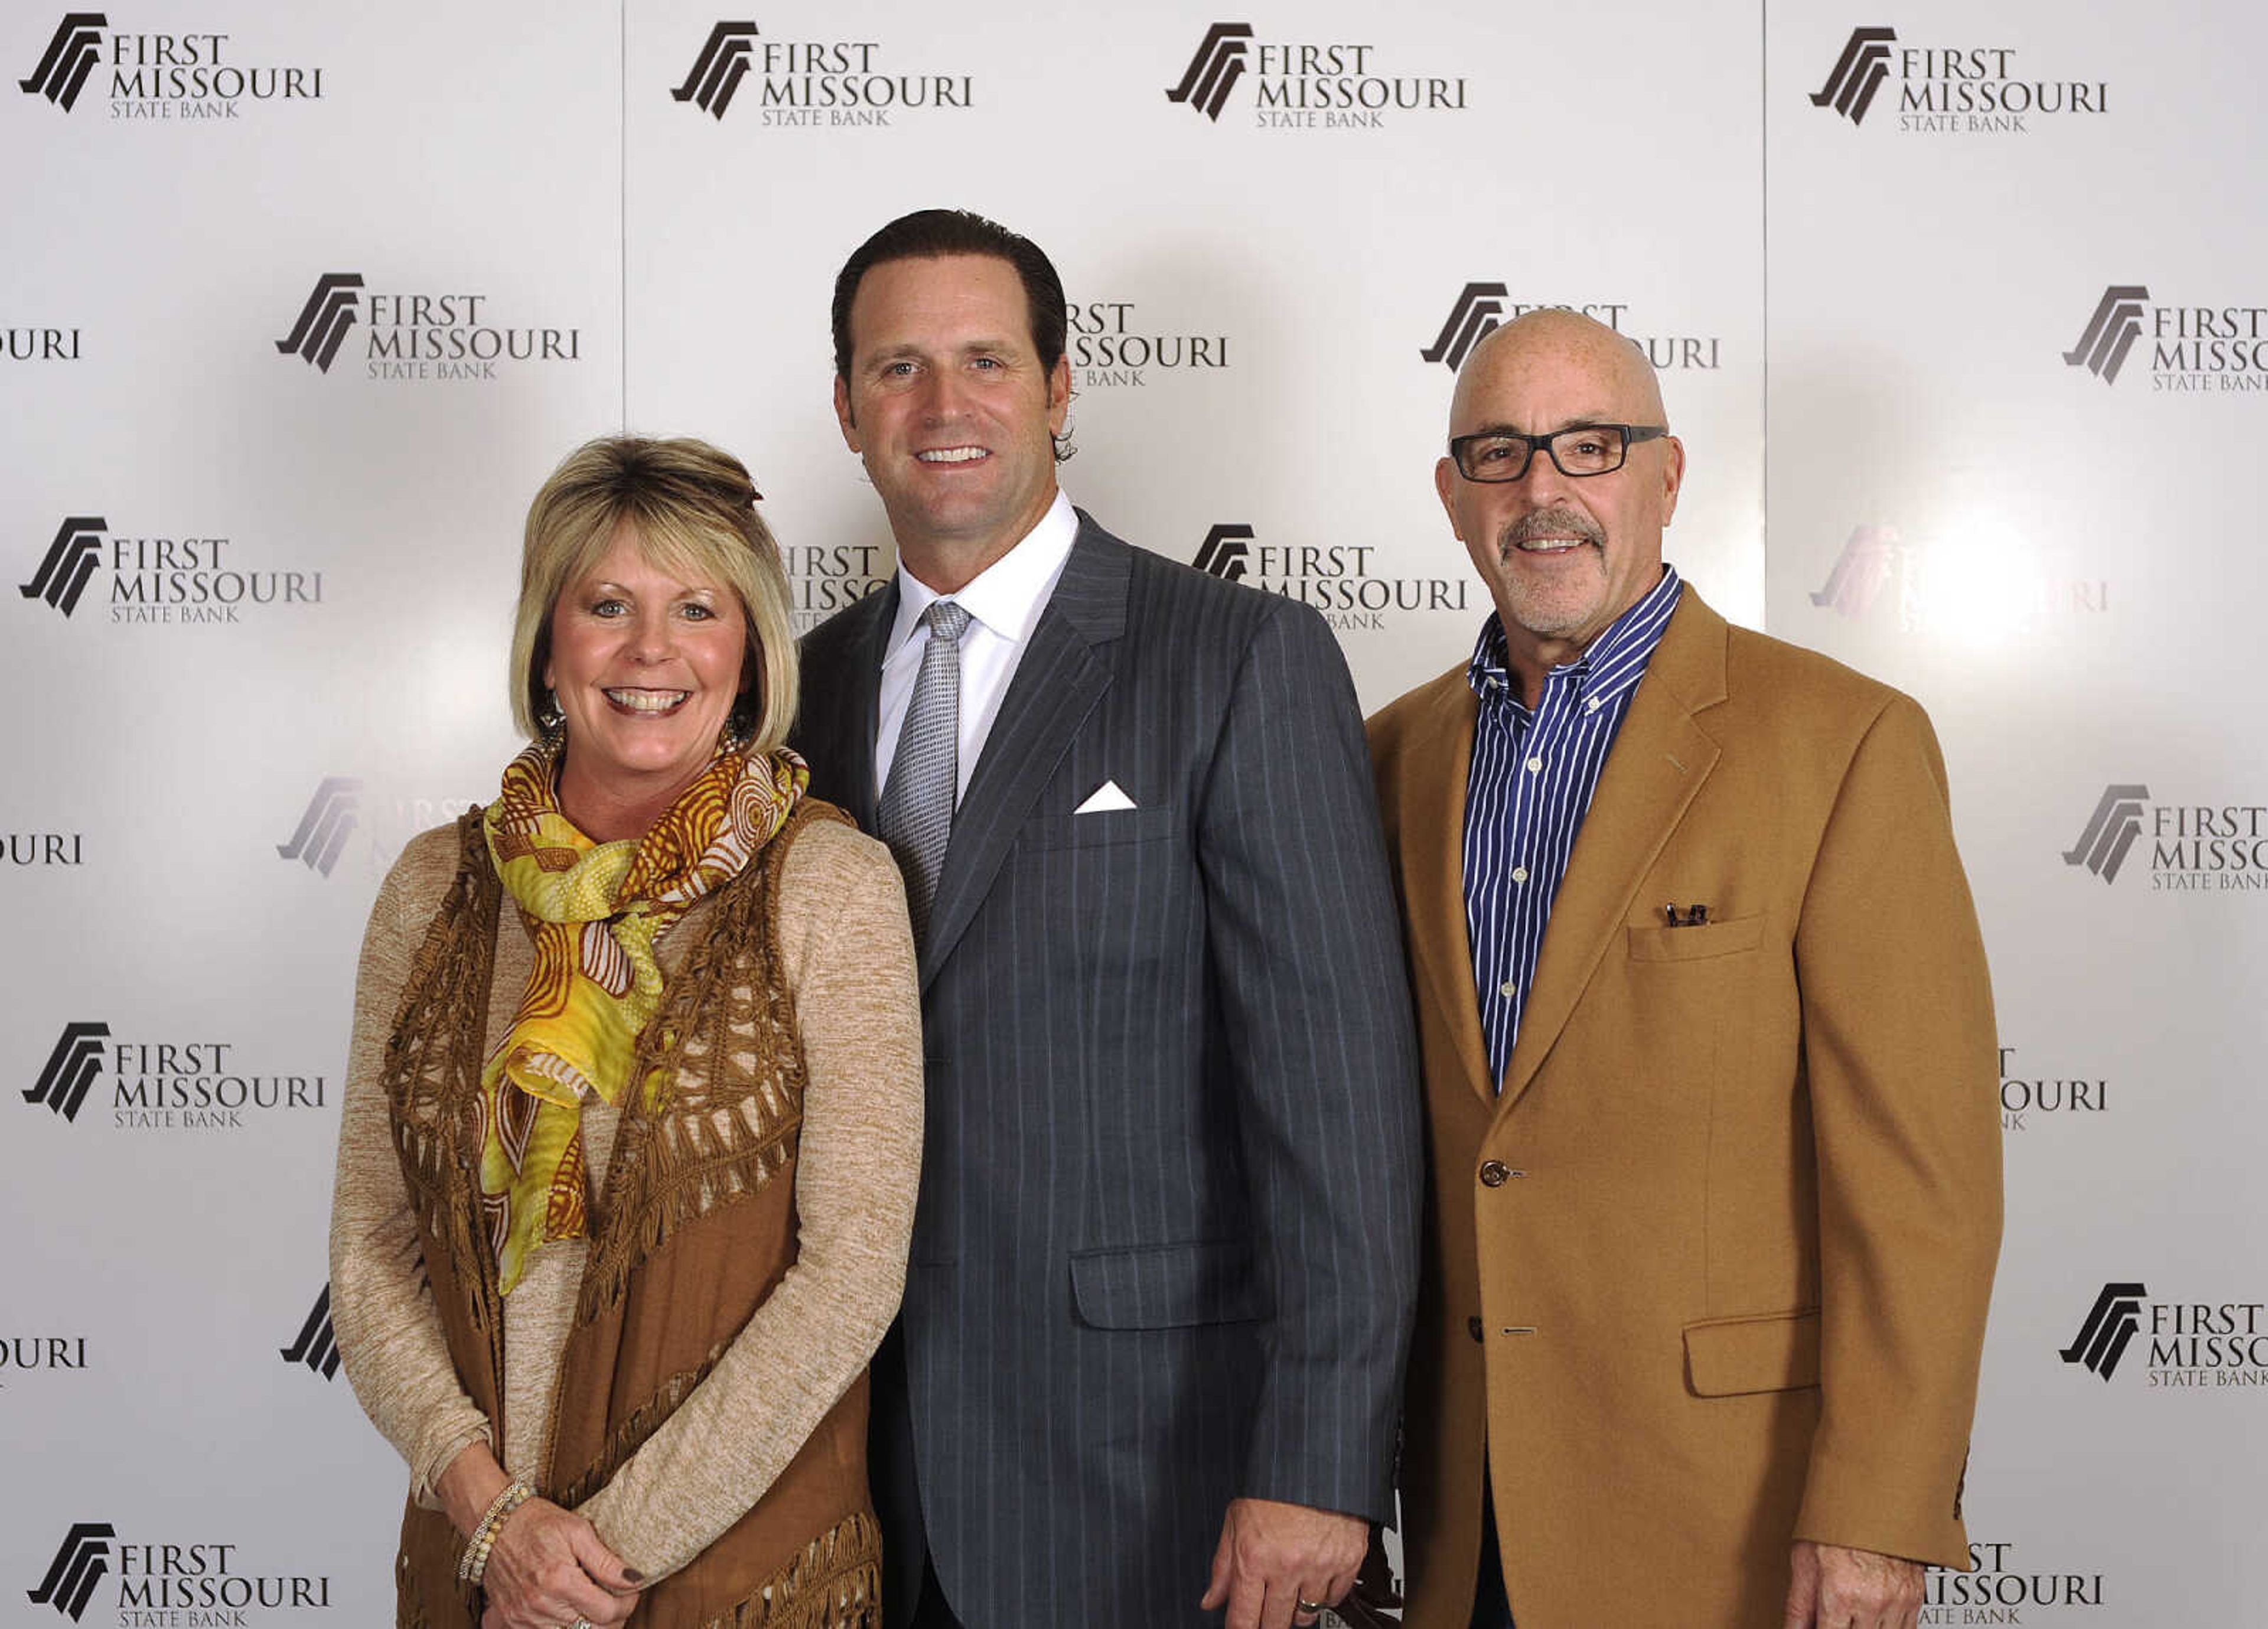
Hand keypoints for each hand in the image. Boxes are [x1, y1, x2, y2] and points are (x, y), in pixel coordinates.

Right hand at [478, 1497, 640, 1628]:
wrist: (494, 1525)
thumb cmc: (538, 1522)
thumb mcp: (578, 1531)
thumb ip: (606, 1562)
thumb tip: (635, 1581)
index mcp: (560, 1581)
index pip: (607, 1612)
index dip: (627, 1604)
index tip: (630, 1590)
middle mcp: (540, 1605)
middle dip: (613, 1618)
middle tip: (618, 1599)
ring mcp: (524, 1617)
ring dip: (590, 1624)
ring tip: (596, 1603)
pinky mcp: (513, 1621)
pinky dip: (565, 1626)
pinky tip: (572, 1610)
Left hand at [1199, 1497, 1366, 1628]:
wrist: (1315, 1458)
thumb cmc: (1273, 1485)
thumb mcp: (1236, 1519)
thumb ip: (1222, 1565)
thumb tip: (1211, 1600)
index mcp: (1254, 1557)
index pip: (1243, 1619)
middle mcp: (1287, 1567)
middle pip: (1275, 1624)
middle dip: (1268, 1623)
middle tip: (1266, 1612)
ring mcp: (1320, 1566)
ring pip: (1306, 1616)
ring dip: (1296, 1611)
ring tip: (1291, 1591)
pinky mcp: (1348, 1560)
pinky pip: (1335, 1598)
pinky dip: (1325, 1595)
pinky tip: (1315, 1579)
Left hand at [1784, 1539, 1924, 1628]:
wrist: (1872, 1497)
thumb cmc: (1835, 1525)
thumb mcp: (1803, 1563)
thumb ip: (1798, 1607)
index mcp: (1841, 1595)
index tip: (1821, 1625)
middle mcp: (1872, 1602)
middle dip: (1844, 1628)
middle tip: (1837, 1617)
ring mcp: (1898, 1601)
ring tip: (1853, 1616)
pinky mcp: (1915, 1597)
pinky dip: (1889, 1628)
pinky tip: (1874, 1620)